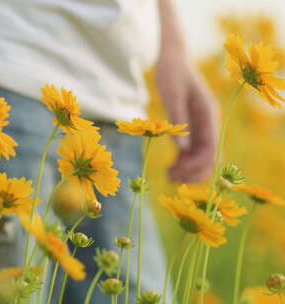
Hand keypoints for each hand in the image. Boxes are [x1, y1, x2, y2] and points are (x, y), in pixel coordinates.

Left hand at [155, 53, 217, 182]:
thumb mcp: (171, 95)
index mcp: (208, 115)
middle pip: (209, 156)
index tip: (179, 173)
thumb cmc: (172, 73)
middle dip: (193, 171)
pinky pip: (191, 150)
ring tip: (168, 176)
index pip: (211, 148)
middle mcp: (208, 123)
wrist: (172, 58)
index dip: (197, 165)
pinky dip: (182, 161)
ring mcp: (200, 125)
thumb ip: (177, 120)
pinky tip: (169, 168)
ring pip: (200, 156)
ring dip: (187, 169)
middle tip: (171, 179)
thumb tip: (181, 150)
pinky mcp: (190, 126)